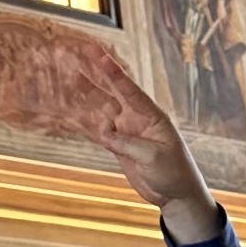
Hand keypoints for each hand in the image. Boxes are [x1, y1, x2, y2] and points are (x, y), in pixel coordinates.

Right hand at [75, 42, 215, 238]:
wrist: (176, 195)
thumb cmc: (174, 172)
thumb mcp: (152, 157)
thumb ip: (127, 143)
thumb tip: (104, 133)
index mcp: (152, 116)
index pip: (130, 90)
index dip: (113, 72)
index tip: (99, 55)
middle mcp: (137, 119)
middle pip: (113, 93)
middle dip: (97, 73)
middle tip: (82, 52)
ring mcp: (127, 132)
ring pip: (102, 110)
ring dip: (86, 95)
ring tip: (69, 78)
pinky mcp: (119, 147)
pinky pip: (99, 131)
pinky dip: (85, 122)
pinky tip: (72, 110)